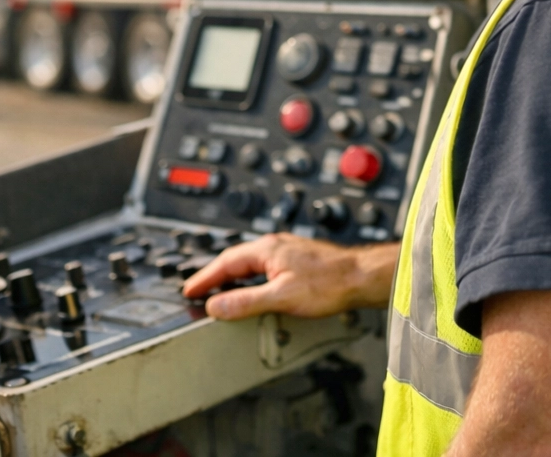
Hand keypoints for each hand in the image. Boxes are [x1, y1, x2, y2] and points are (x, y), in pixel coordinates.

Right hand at [181, 234, 398, 320]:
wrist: (361, 277)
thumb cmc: (330, 283)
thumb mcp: (282, 297)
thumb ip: (246, 302)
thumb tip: (216, 305)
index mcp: (267, 249)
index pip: (225, 262)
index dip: (205, 277)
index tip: (189, 290)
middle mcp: (275, 245)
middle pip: (236, 259)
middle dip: (215, 275)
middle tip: (198, 291)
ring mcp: (287, 251)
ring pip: (250, 263)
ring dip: (232, 277)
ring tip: (220, 292)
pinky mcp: (297, 261)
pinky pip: (263, 267)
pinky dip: (250, 278)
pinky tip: (254, 289)